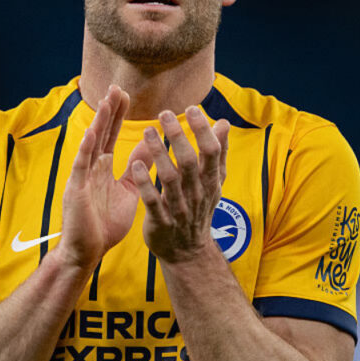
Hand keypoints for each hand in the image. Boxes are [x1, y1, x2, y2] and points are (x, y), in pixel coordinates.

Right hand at [55, 85, 151, 270]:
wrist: (88, 252)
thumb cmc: (106, 224)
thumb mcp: (129, 191)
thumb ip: (137, 168)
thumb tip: (151, 147)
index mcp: (103, 167)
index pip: (111, 134)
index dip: (117, 115)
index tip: (125, 93)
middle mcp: (91, 167)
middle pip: (101, 132)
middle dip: (109, 110)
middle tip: (115, 86)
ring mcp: (82, 176)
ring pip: (91, 143)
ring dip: (99, 122)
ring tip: (106, 101)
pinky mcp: (75, 189)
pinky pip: (81, 165)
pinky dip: (86, 148)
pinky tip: (92, 132)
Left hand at [131, 106, 229, 262]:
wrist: (188, 252)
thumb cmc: (200, 209)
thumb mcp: (214, 183)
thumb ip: (218, 153)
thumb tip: (224, 123)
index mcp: (210, 181)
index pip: (211, 151)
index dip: (202, 130)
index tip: (191, 108)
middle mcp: (197, 193)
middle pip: (189, 161)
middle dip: (178, 136)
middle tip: (165, 113)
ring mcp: (179, 209)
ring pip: (170, 178)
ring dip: (158, 153)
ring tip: (147, 131)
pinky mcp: (161, 221)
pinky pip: (152, 200)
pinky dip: (145, 183)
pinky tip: (135, 165)